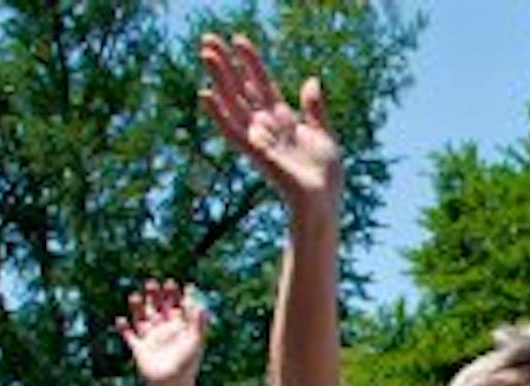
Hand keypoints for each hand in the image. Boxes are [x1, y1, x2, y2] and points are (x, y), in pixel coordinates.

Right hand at [116, 279, 208, 385]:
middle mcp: (165, 331)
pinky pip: (129, 335)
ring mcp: (151, 339)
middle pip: (157, 307)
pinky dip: (123, 328)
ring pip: (142, 317)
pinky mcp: (139, 349)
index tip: (172, 283)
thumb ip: (198, 323)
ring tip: (135, 296)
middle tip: (152, 283)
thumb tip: (201, 305)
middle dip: (154, 295)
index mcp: (180, 328)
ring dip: (137, 306)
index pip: (176, 305)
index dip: (174, 294)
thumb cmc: (187, 365)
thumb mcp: (195, 342)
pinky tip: (120, 319)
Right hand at [199, 33, 340, 211]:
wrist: (323, 203)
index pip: (262, 84)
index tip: (238, 39)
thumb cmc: (325, 176)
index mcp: (283, 120)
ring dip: (218, 79)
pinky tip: (205, 94)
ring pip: (233, 103)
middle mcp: (266, 126)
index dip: (251, 62)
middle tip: (207, 38)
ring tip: (205, 53)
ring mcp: (259, 138)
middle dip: (226, 64)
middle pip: (241, 89)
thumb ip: (314, 110)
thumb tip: (311, 80)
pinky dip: (219, 114)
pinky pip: (232, 131)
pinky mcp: (255, 153)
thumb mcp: (325, 135)